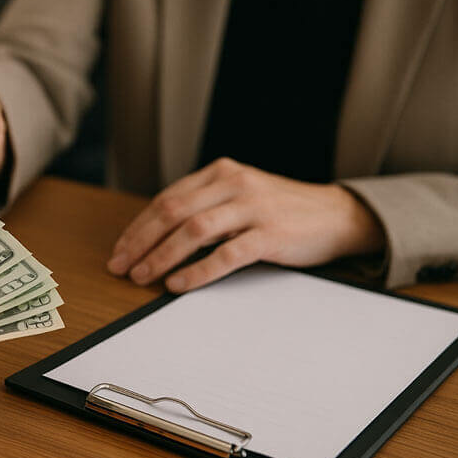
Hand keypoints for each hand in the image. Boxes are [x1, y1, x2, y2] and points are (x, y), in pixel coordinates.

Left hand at [106, 158, 384, 292]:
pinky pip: (225, 254)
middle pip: (173, 212)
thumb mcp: (240, 196)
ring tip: (142, 276)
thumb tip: (157, 236)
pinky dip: (197, 271)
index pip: (167, 199)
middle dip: (141, 242)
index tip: (120, 250)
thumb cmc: (282, 210)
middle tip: (121, 266)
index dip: (138, 227)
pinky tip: (178, 284)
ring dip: (162, 256)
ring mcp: (253, 208)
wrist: (337, 215)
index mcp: (221, 173)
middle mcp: (234, 184)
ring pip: (193, 231)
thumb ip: (205, 206)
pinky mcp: (270, 234)